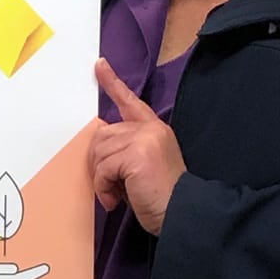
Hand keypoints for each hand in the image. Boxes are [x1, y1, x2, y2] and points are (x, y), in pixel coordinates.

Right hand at [0, 257, 48, 278]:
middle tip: (44, 268)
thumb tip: (15, 270)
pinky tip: (25, 272)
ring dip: (26, 274)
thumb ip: (1, 269)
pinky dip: (18, 274)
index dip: (32, 273)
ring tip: (38, 270)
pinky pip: (12, 277)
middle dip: (32, 274)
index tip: (43, 269)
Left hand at [91, 58, 186, 235]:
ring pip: (99, 152)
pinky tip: (115, 199)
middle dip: (97, 163)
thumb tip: (98, 149)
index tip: (99, 65)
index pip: (130, 101)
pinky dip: (103, 187)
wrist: (181, 213)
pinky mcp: (136, 155)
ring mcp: (144, 140)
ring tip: (115, 195)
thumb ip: (126, 149)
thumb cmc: (160, 197)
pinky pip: (103, 168)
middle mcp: (151, 129)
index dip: (112, 83)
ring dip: (101, 179)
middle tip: (109, 185)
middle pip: (102, 134)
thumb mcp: (142, 165)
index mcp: (155, 129)